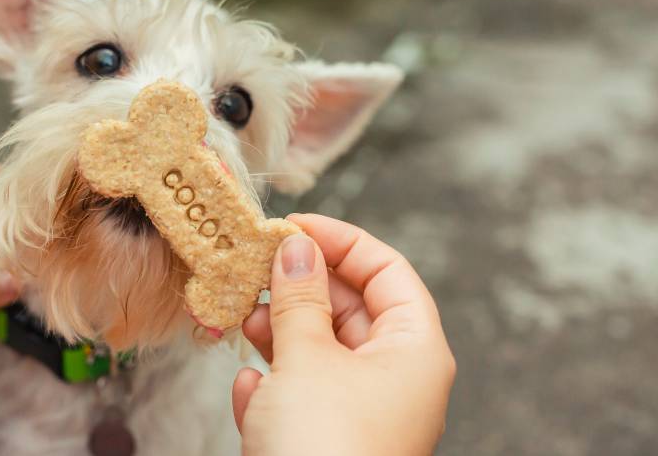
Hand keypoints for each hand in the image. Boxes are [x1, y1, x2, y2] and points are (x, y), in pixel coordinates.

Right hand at [232, 214, 455, 455]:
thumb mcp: (306, 359)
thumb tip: (295, 246)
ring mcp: (365, 415)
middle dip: (299, 288)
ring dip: (278, 333)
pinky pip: (304, 397)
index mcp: (415, 350)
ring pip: (322, 352)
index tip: (291, 225)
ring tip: (242, 321)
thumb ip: (298, 297)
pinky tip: (249, 390)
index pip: (388, 270)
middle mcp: (398, 380)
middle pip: (351, 308)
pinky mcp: (330, 444)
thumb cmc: (324, 452)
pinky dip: (275, 386)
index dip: (340, 240)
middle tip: (253, 267)